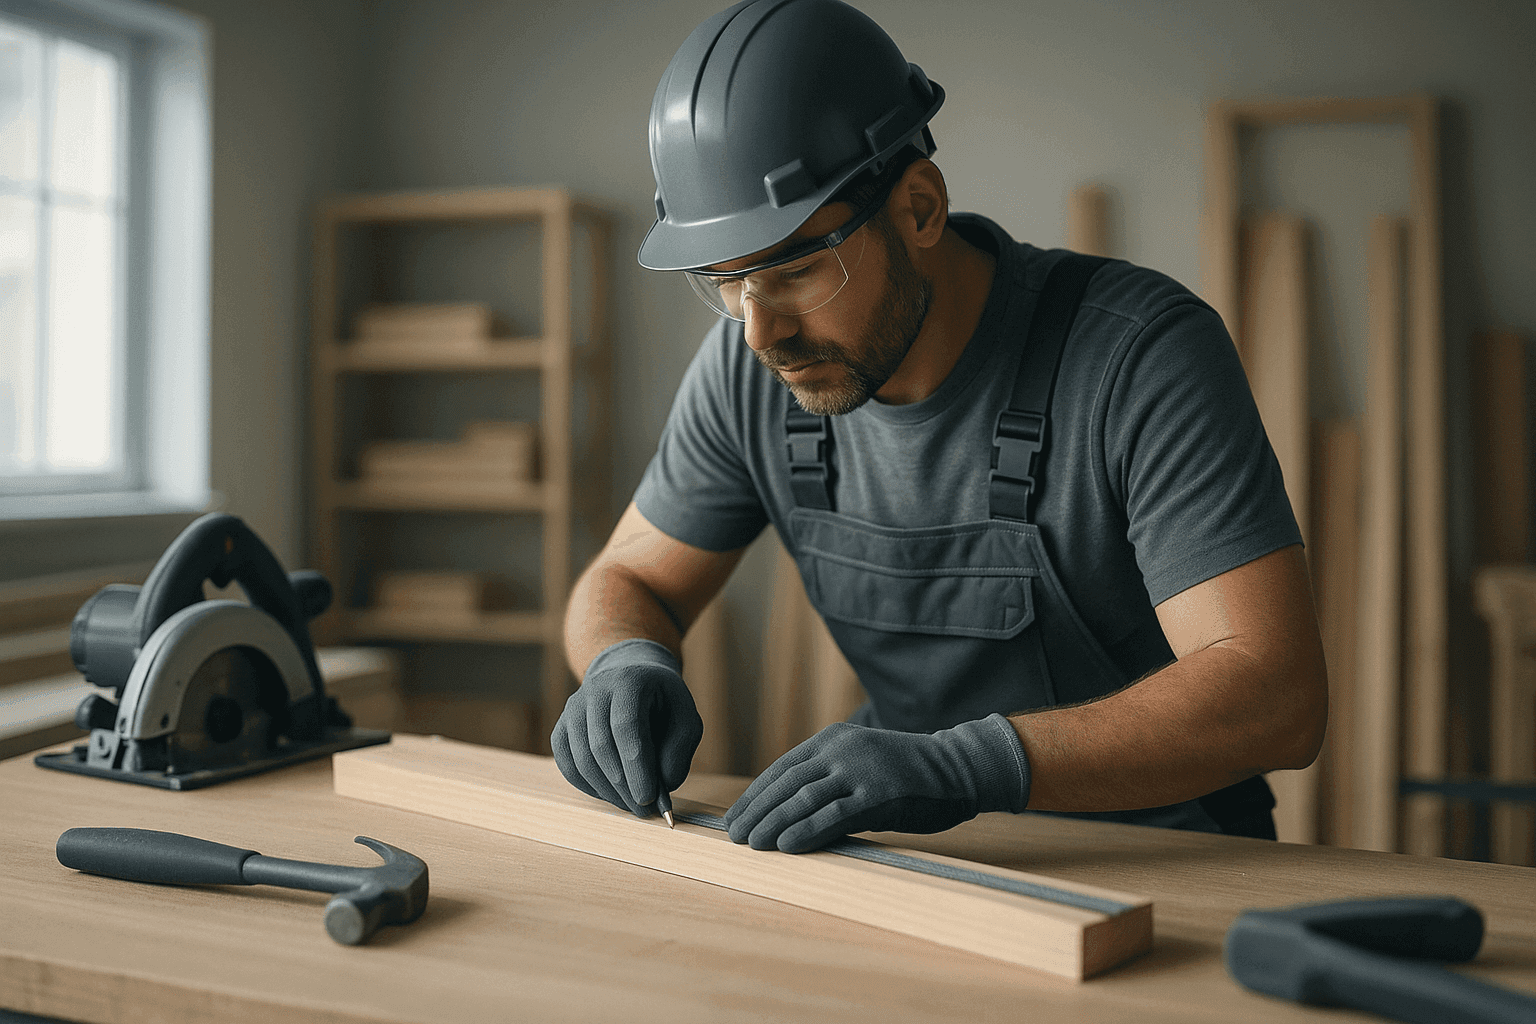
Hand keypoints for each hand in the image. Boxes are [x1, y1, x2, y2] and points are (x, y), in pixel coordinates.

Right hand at [551, 638, 702, 816]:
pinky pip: (567, 764)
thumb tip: (662, 786)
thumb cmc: (663, 704)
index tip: (647, 797)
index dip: (636, 765)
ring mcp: (573, 708)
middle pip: (600, 745)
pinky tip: (609, 794)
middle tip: (643, 810)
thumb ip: (678, 752)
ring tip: (630, 805)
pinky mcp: (561, 728)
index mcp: (629, 681)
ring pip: (581, 759)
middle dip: (623, 785)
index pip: (626, 726)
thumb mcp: (686, 720)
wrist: (632, 680)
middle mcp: (595, 690)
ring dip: (606, 790)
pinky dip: (587, 786)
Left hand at [723, 714, 1031, 852]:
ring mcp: (860, 769)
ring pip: (804, 798)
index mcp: (833, 739)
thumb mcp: (861, 768)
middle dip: (757, 810)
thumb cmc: (908, 775)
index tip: (736, 817)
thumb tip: (790, 813)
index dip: (756, 794)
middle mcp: (841, 749)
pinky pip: (834, 813)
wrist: (958, 768)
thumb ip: (829, 782)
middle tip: (734, 836)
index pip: (783, 768)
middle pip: (787, 783)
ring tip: (752, 844)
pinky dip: (807, 830)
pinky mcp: (879, 793)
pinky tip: (786, 845)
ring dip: (773, 822)